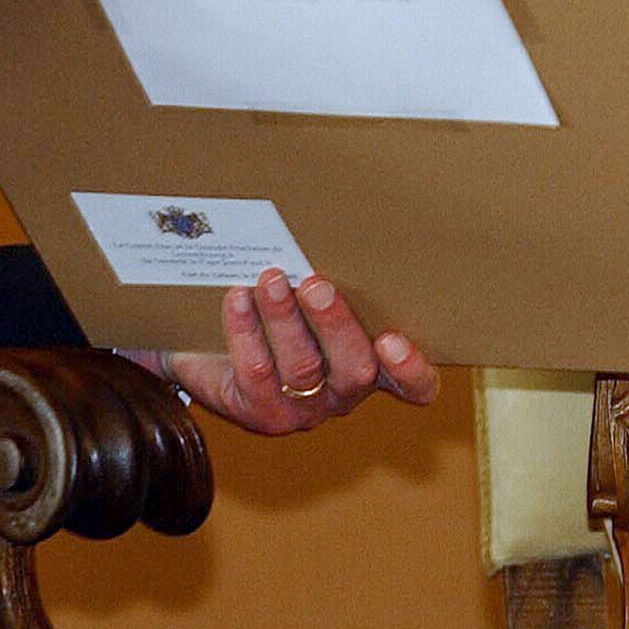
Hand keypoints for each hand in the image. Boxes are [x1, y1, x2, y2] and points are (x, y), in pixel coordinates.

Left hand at [123, 269, 439, 434]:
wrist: (214, 351)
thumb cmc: (279, 314)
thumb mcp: (311, 297)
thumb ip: (327, 275)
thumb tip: (331, 215)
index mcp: (376, 366)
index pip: (414, 385)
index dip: (410, 369)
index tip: (392, 339)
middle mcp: (346, 393)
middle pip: (355, 368)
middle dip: (334, 323)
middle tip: (315, 283)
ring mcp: (305, 409)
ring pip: (302, 368)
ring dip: (284, 319)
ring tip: (270, 279)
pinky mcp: (261, 412)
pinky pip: (256, 373)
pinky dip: (246, 331)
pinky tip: (238, 298)